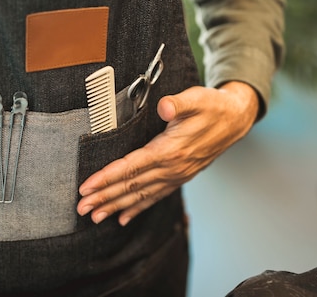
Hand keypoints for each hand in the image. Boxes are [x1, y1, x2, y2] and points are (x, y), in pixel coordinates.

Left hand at [76, 81, 259, 225]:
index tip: (86, 187)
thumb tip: (165, 107)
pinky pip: (155, 197)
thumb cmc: (212, 106)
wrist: (235, 120)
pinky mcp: (180, 177)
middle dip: (104, 197)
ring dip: (116, 206)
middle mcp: (172, 168)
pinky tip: (123, 218)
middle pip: (131, 186)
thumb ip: (178, 104)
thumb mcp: (197, 98)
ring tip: (95, 217)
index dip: (107, 178)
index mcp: (171, 150)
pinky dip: (138, 208)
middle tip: (80, 208)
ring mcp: (177, 176)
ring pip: (141, 195)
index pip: (132, 167)